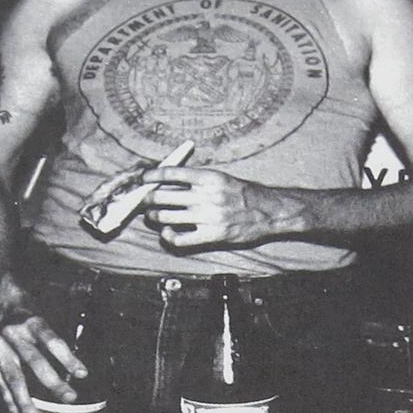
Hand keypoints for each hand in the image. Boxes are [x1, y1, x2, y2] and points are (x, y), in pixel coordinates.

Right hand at [0, 273, 89, 411]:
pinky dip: (7, 400)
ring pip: (13, 376)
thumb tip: (72, 365)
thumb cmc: (15, 306)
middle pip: (34, 361)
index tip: (82, 374)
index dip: (67, 358)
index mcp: (29, 319)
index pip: (52, 340)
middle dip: (53, 382)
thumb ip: (48, 336)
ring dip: (26, 399)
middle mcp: (11, 332)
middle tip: (69, 398)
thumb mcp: (34, 310)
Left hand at [144, 167, 293, 250]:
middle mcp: (206, 196)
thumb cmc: (245, 194)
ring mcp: (208, 217)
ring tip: (153, 216)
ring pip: (166, 217)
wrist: (269, 212)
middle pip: (163, 196)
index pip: (171, 173)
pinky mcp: (211, 235)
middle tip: (144, 200)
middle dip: (147, 199)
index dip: (152, 175)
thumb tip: (168, 182)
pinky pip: (180, 239)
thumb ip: (197, 181)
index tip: (143, 179)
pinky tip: (167, 233)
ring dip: (154, 217)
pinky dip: (168, 236)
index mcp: (209, 177)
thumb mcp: (222, 179)